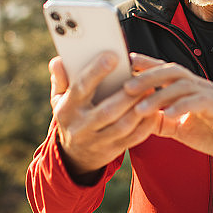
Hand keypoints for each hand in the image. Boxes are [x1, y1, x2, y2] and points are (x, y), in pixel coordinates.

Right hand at [49, 52, 159, 179]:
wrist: (74, 156)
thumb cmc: (71, 115)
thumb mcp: (59, 99)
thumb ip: (61, 79)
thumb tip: (58, 60)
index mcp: (67, 109)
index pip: (81, 88)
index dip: (96, 72)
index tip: (113, 56)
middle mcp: (81, 127)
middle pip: (106, 111)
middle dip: (126, 94)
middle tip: (141, 78)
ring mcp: (97, 141)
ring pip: (122, 126)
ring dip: (139, 108)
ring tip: (151, 91)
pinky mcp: (112, 150)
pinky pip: (133, 138)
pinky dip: (146, 124)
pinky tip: (154, 110)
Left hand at [124, 53, 212, 167]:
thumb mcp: (180, 128)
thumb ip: (160, 121)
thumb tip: (135, 118)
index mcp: (189, 88)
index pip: (166, 70)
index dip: (147, 64)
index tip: (126, 63)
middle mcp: (199, 85)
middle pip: (171, 71)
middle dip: (148, 76)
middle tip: (126, 87)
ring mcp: (210, 94)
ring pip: (182, 85)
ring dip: (159, 95)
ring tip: (141, 107)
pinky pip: (198, 102)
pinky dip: (181, 107)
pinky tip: (167, 115)